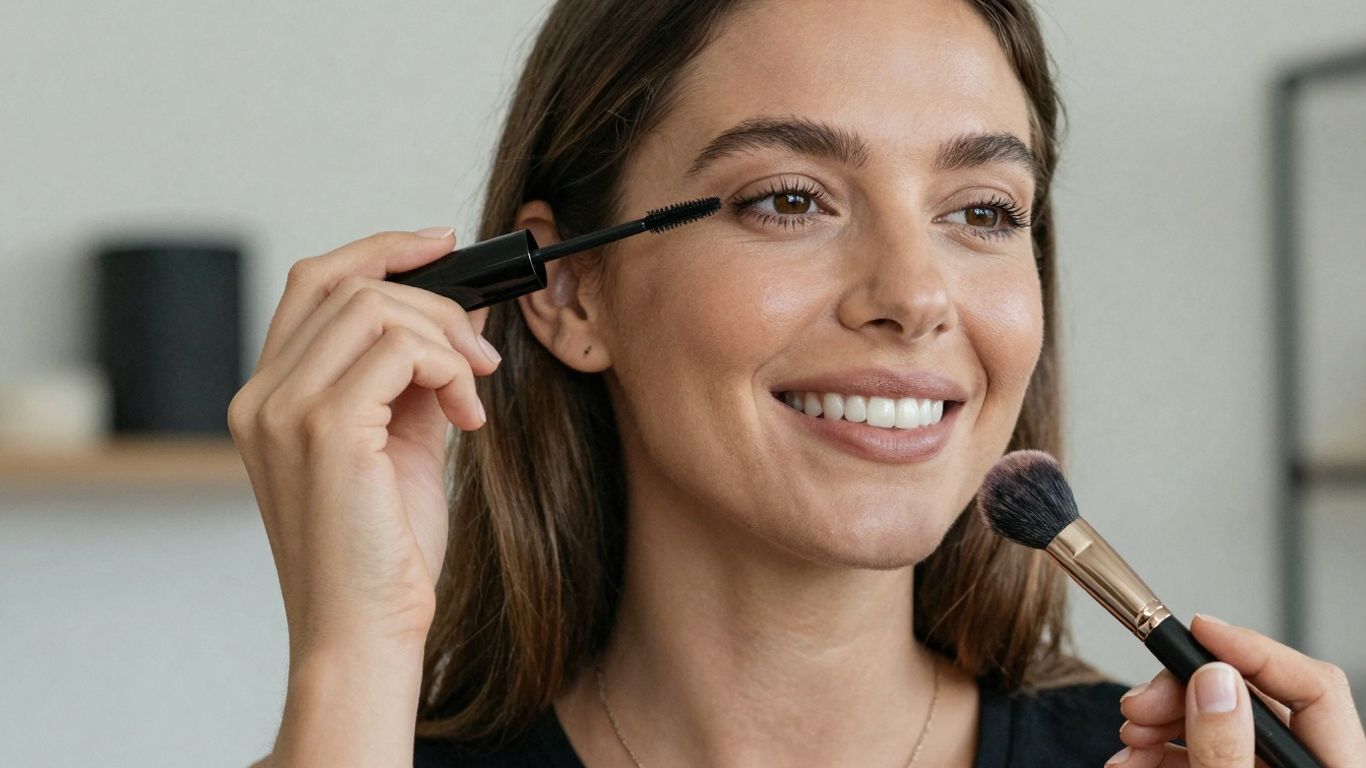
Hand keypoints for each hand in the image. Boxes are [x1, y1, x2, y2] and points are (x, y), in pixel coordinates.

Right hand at [228, 228, 499, 655]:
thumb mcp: (403, 445)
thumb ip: (416, 378)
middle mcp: (262, 398)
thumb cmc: (381, 552)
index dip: (378, 250)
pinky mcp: (325, 429)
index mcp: (270, 398)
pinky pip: (400, 349)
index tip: (440, 245)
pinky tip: (467, 415)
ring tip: (475, 392)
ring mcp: (284, 411)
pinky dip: (450, 367)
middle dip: (432, 298)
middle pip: (346, 283)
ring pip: (377, 307)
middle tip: (481, 352)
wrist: (364, 633)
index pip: (313, 284)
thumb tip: (458, 317)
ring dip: (447, 339)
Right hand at [1112, 614, 1365, 766]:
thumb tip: (1214, 681)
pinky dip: (1160, 750)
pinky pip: (1201, 751)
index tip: (1196, 630)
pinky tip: (1133, 759)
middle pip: (1252, 698)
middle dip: (1184, 692)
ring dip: (1161, 722)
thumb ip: (1225, 751)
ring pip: (1218, 723)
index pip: (1314, 685)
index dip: (1251, 648)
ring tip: (1129, 740)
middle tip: (1141, 704)